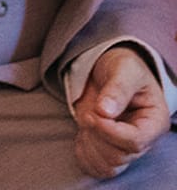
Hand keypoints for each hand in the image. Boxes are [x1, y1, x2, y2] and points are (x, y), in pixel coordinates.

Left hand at [73, 45, 168, 178]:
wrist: (107, 69)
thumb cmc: (122, 68)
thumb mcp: (124, 69)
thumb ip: (117, 88)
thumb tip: (105, 111)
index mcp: (154, 121)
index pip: (135, 141)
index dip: (110, 131)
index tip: (94, 114)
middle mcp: (143, 139)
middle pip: (120, 156)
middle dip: (97, 136)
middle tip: (89, 113)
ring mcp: (125, 147)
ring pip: (108, 166)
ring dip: (89, 146)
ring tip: (86, 122)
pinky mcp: (109, 150)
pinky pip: (97, 168)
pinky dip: (84, 156)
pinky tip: (81, 136)